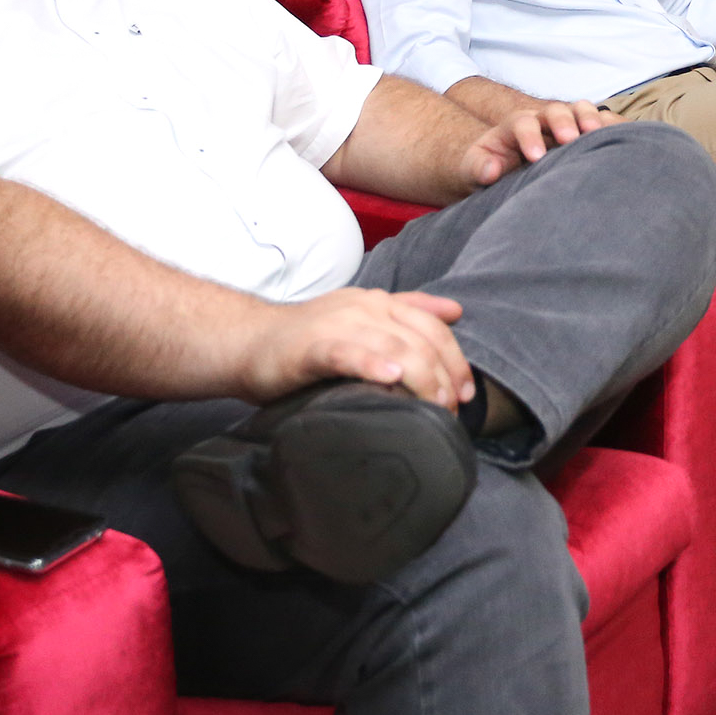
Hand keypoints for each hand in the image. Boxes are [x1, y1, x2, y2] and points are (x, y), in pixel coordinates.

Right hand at [243, 287, 472, 409]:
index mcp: (380, 303)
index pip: (434, 327)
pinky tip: (389, 378)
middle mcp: (365, 308)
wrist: (248, 342)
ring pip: (394, 347)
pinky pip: (348, 353)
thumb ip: (408, 312)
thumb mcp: (363, 319)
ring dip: (421, 378)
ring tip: (433, 405)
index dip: (456, 360)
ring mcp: (339, 325)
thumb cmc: (307, 341)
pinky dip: (371, 364)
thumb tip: (455, 311)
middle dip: (443, 377)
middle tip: (450, 411)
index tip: (466, 393)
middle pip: (421, 340)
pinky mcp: (312, 347)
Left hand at [460, 100, 617, 185]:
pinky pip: (603, 124)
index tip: (535, 157)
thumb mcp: (474, 168)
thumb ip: (478, 167)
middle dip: (564, 121)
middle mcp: (543, 120)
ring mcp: (566, 124)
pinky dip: (617, 127)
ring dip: (593, 119)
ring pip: (582, 111)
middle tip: (571, 138)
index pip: (522, 122)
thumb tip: (490, 170)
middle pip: (556, 110)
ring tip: (600, 133)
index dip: (530, 136)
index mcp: (515, 126)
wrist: (503, 168)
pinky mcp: (584, 133)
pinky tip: (630, 137)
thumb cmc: (489, 169)